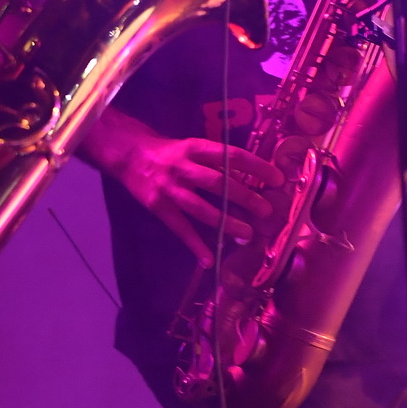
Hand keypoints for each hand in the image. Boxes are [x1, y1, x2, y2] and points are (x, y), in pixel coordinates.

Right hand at [115, 130, 282, 266]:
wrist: (129, 154)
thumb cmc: (168, 152)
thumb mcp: (191, 148)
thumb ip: (215, 162)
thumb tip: (251, 177)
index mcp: (196, 148)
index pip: (231, 155)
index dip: (256, 167)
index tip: (278, 178)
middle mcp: (183, 167)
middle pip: (218, 182)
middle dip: (245, 197)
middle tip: (267, 210)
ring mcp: (170, 188)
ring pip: (201, 208)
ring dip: (226, 222)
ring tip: (247, 235)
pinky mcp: (158, 206)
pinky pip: (180, 228)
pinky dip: (195, 245)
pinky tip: (209, 260)